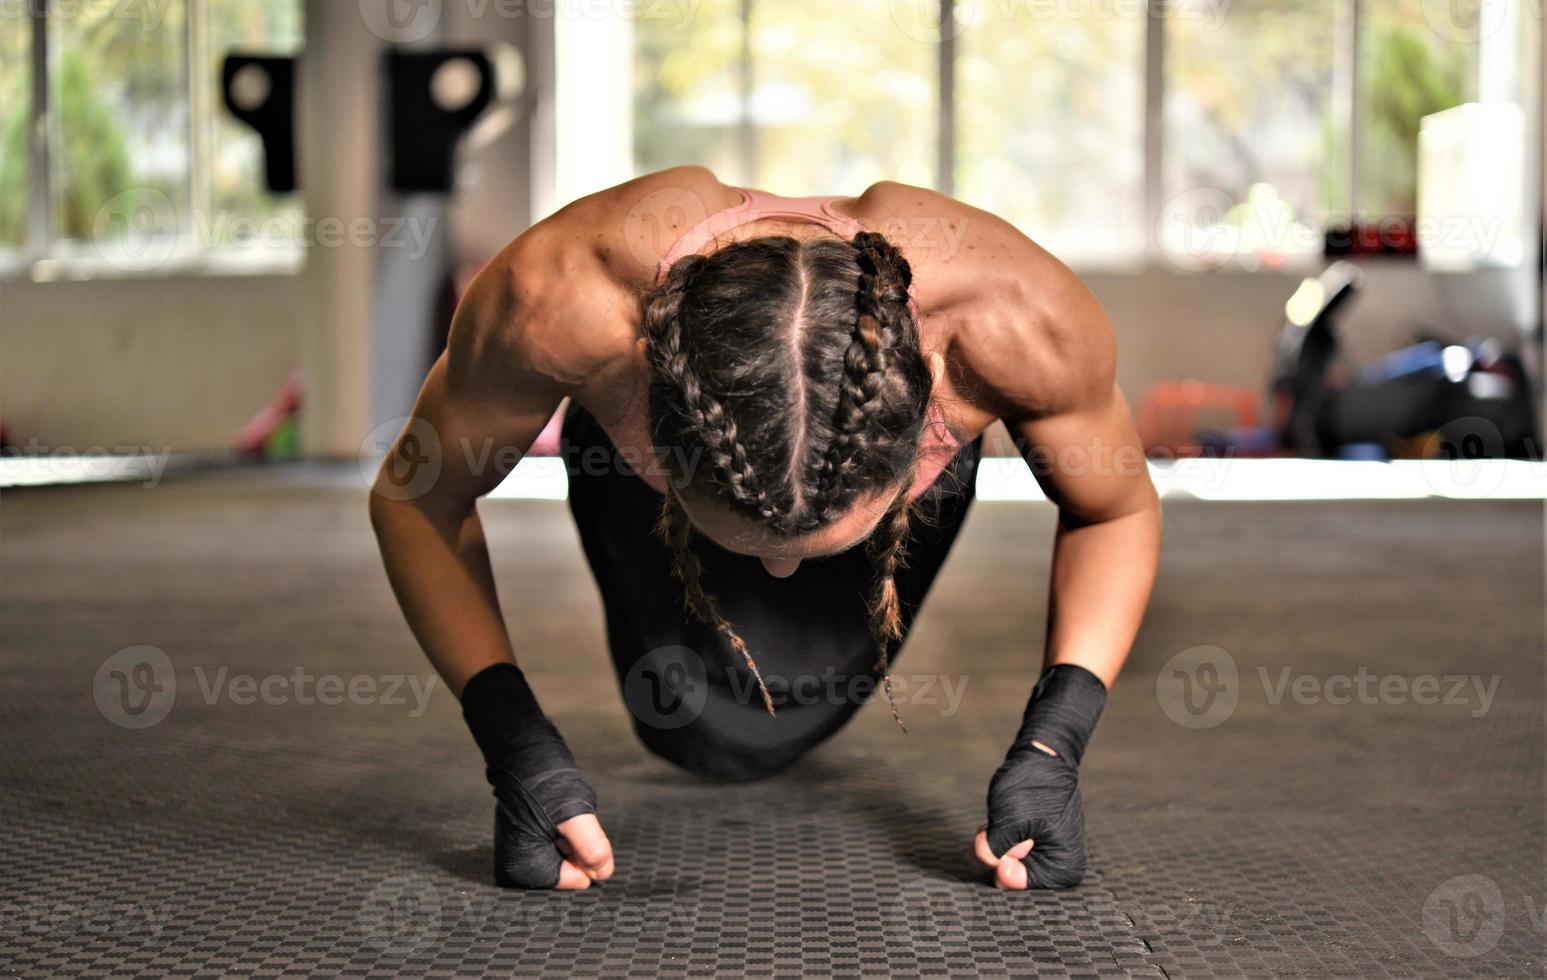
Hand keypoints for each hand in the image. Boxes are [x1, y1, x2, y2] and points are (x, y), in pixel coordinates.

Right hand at [461, 663, 606, 889]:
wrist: (522, 750)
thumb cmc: (543, 782)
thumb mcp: (574, 816)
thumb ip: (591, 848)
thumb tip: (603, 873)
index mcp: (523, 870)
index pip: (576, 879)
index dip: (584, 852)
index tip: (571, 827)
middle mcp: (517, 868)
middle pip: (571, 866)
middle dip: (577, 843)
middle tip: (567, 818)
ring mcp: (522, 851)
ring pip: (569, 851)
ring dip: (573, 832)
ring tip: (560, 810)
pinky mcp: (527, 836)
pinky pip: (561, 839)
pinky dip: (566, 826)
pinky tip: (557, 808)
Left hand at [979, 663, 1106, 889]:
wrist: (1044, 755)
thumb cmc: (1033, 786)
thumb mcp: (1008, 821)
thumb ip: (991, 853)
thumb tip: (986, 867)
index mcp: (1062, 871)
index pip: (1011, 884)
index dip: (999, 859)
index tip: (1010, 835)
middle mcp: (1056, 871)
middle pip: (1003, 877)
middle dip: (994, 850)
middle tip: (1005, 824)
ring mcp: (1041, 858)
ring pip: (996, 863)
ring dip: (992, 840)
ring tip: (1006, 817)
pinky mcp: (1029, 847)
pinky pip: (998, 851)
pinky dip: (994, 836)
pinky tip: (1003, 818)